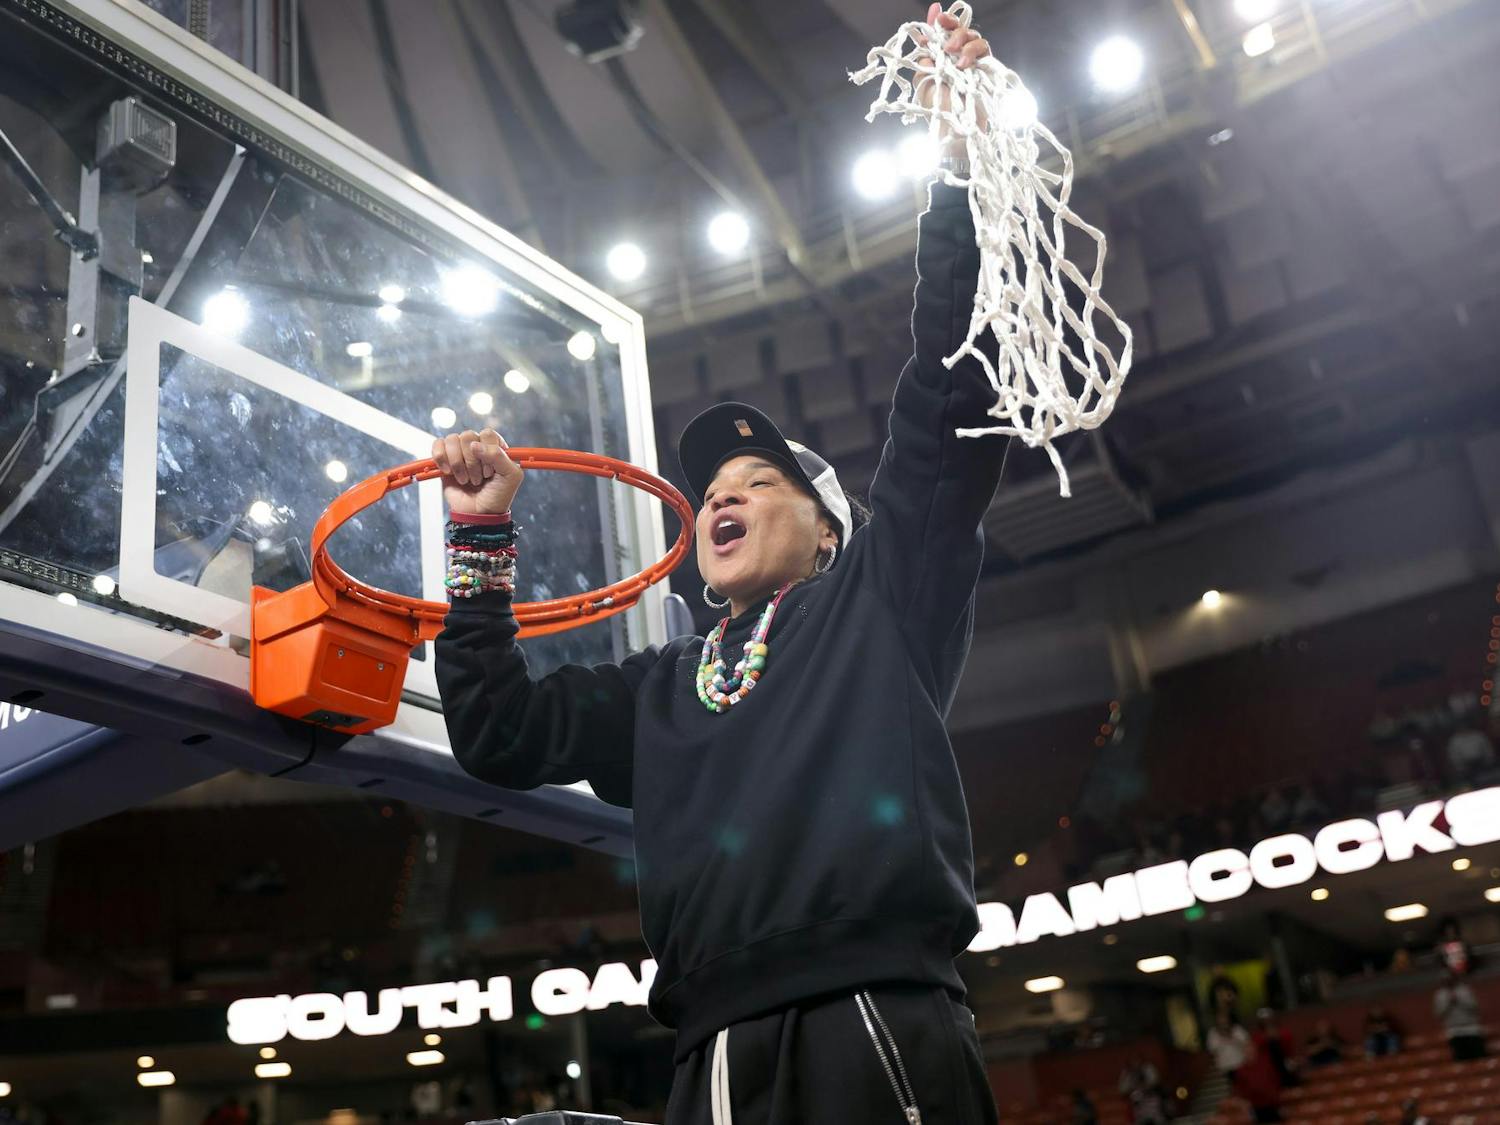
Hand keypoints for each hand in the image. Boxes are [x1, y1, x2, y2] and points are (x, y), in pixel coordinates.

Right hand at [432, 428, 523, 516]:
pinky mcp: (444, 460)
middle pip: (467, 436)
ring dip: (458, 463)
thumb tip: (474, 445)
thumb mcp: (511, 476)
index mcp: (495, 447)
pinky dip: (441, 458)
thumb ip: (499, 455)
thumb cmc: (498, 496)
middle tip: (478, 479)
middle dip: (471, 462)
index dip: (487, 452)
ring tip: (465, 480)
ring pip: (452, 440)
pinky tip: (448, 472)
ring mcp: (459, 452)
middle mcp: (477, 447)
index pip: (487, 434)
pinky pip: (437, 445)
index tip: (490, 471)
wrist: (479, 514)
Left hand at [916, 3, 991, 149]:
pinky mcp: (986, 69)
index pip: (943, 33)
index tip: (936, 12)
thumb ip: (923, 64)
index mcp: (942, 58)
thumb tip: (925, 44)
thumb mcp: (923, 85)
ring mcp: (974, 63)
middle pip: (961, 30)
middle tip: (946, 46)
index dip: (941, 20)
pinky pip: (985, 50)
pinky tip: (965, 64)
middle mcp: (958, 57)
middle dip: (953, 30)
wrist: (955, 130)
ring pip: (975, 38)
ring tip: (956, 60)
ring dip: (964, 42)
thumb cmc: (938, 111)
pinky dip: (974, 52)